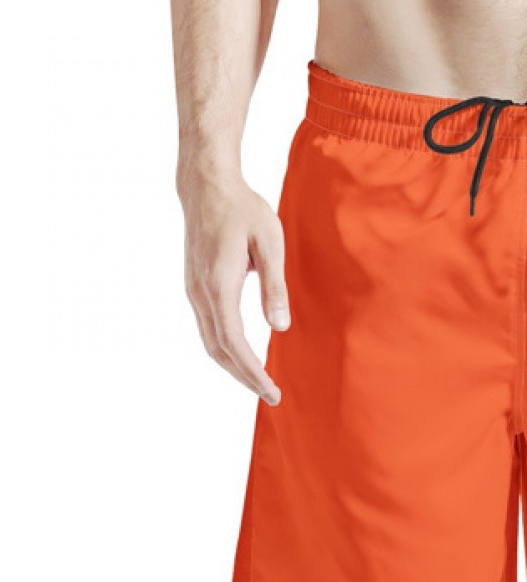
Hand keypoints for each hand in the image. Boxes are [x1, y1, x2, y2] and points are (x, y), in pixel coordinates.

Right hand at [180, 175, 288, 404]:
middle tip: (271, 395)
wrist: (207, 186)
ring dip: (233, 366)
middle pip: (219, 351)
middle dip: (244, 377)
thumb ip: (274, 286)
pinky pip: (208, 329)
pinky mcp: (195, 287)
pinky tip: (243, 356)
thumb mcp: (269, 243)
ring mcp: (193, 291)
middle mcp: (200, 293)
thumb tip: (279, 327)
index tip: (271, 391)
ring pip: (210, 342)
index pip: (234, 343)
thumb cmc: (243, 210)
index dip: (253, 372)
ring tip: (259, 382)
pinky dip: (225, 350)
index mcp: (219, 285)